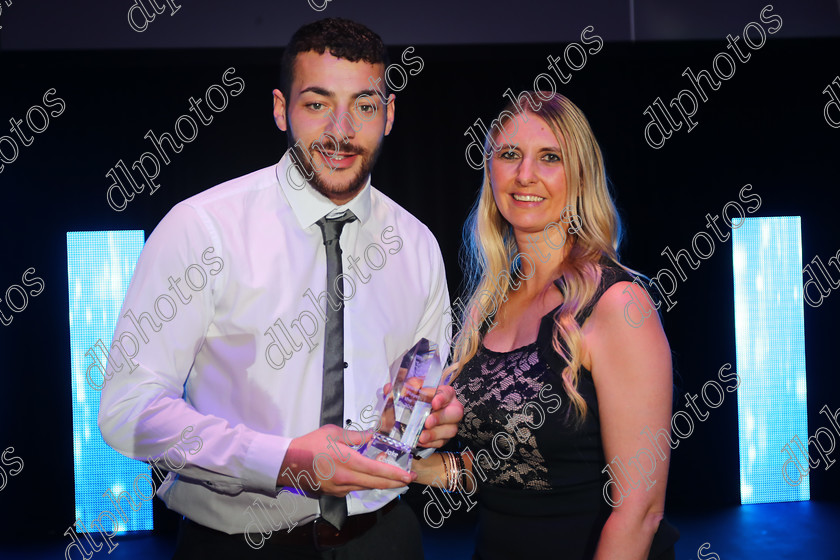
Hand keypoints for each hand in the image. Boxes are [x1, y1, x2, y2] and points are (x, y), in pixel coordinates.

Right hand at [277, 425, 415, 496]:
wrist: (289, 463)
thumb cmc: (310, 444)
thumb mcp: (333, 433)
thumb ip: (355, 436)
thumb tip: (371, 436)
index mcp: (346, 460)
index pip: (376, 470)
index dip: (394, 474)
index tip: (408, 475)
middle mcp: (345, 478)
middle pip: (376, 483)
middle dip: (395, 482)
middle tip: (409, 479)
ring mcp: (340, 488)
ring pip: (367, 487)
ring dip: (383, 484)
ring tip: (396, 479)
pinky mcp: (334, 492)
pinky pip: (356, 489)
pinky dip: (368, 484)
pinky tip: (373, 479)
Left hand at [418, 384, 462, 447]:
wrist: (413, 412)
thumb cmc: (418, 396)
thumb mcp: (415, 387)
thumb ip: (413, 385)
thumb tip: (410, 389)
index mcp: (446, 393)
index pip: (447, 393)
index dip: (442, 398)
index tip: (434, 403)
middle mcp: (452, 408)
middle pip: (456, 413)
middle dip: (440, 418)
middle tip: (427, 422)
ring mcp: (450, 424)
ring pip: (450, 430)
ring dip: (435, 434)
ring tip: (421, 436)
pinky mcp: (445, 437)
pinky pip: (441, 442)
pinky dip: (431, 442)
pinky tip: (421, 441)